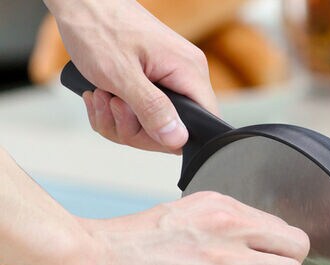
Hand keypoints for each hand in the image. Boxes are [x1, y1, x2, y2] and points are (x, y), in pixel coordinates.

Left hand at [45, 0, 217, 152]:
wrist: (79, 2)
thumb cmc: (97, 26)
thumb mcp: (121, 74)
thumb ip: (152, 109)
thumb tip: (177, 139)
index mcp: (188, 71)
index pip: (204, 122)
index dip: (173, 137)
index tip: (143, 127)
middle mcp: (184, 77)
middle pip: (172, 132)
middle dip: (135, 130)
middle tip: (113, 106)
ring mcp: (168, 82)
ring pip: (151, 128)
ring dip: (118, 121)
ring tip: (102, 96)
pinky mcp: (152, 85)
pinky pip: (139, 117)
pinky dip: (114, 114)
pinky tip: (102, 95)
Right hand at [76, 192, 309, 264]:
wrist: (92, 260)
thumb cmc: (126, 243)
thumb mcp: (180, 217)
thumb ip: (214, 229)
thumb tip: (236, 251)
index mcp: (220, 206)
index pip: (277, 226)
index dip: (279, 252)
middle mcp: (229, 225)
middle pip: (296, 245)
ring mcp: (224, 258)